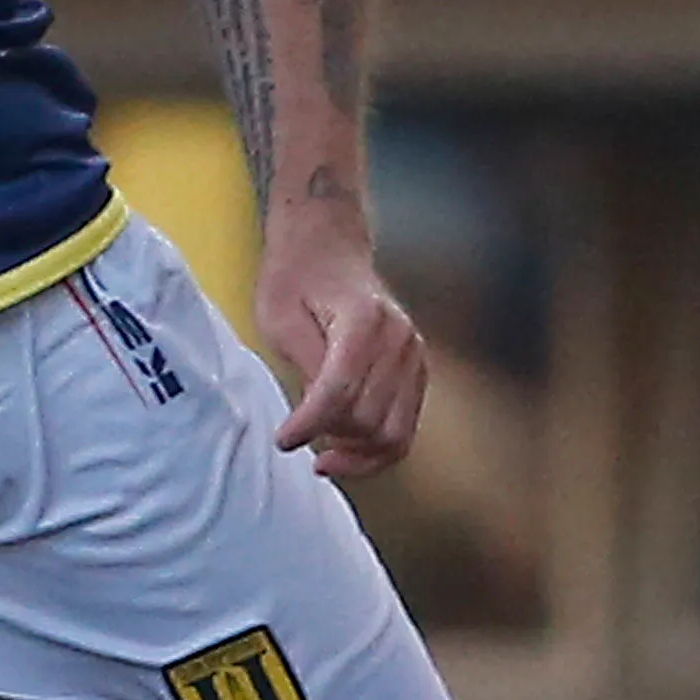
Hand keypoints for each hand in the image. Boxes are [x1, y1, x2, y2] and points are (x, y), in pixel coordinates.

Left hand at [258, 214, 431, 480]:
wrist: (327, 246)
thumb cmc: (296, 279)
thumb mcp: (280, 320)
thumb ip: (307, 366)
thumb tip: (321, 418)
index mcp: (363, 320)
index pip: (338, 393)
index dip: (308, 425)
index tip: (283, 440)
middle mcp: (399, 339)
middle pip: (367, 419)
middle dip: (330, 437)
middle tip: (296, 436)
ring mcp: (415, 355)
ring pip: (394, 434)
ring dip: (356, 453)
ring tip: (323, 451)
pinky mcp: (418, 371)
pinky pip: (405, 428)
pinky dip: (376, 449)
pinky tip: (346, 447)